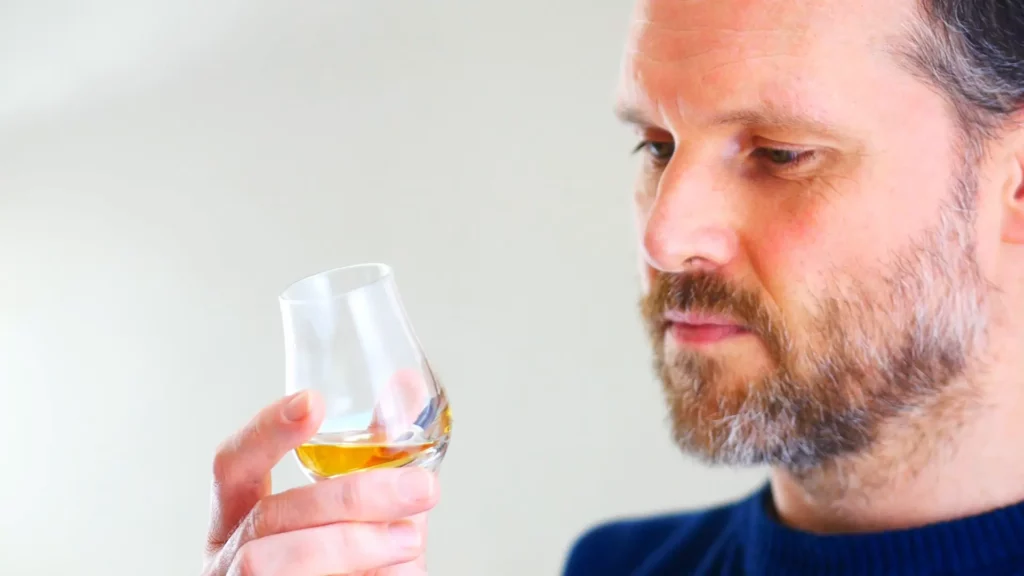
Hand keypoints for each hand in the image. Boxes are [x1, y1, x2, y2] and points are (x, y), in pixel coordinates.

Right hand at [201, 390, 438, 574]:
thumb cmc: (351, 572)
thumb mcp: (363, 517)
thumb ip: (379, 462)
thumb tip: (407, 388)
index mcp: (239, 521)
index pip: (232, 466)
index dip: (265, 431)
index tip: (313, 402)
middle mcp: (226, 559)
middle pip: (271, 514)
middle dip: (351, 495)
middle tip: (421, 488)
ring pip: (277, 560)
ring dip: (352, 543)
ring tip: (409, 539)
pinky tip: (393, 574)